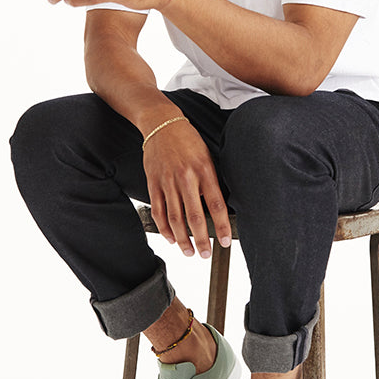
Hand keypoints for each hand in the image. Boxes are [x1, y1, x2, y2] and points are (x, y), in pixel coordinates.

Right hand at [142, 119, 231, 258]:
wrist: (161, 124)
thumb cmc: (188, 140)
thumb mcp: (207, 156)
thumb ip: (211, 181)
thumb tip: (217, 207)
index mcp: (204, 170)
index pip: (216, 205)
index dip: (222, 226)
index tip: (225, 241)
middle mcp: (186, 178)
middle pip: (195, 217)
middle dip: (202, 240)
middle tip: (206, 255)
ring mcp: (167, 182)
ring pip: (175, 218)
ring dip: (183, 239)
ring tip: (189, 252)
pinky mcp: (153, 183)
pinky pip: (159, 211)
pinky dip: (164, 228)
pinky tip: (171, 238)